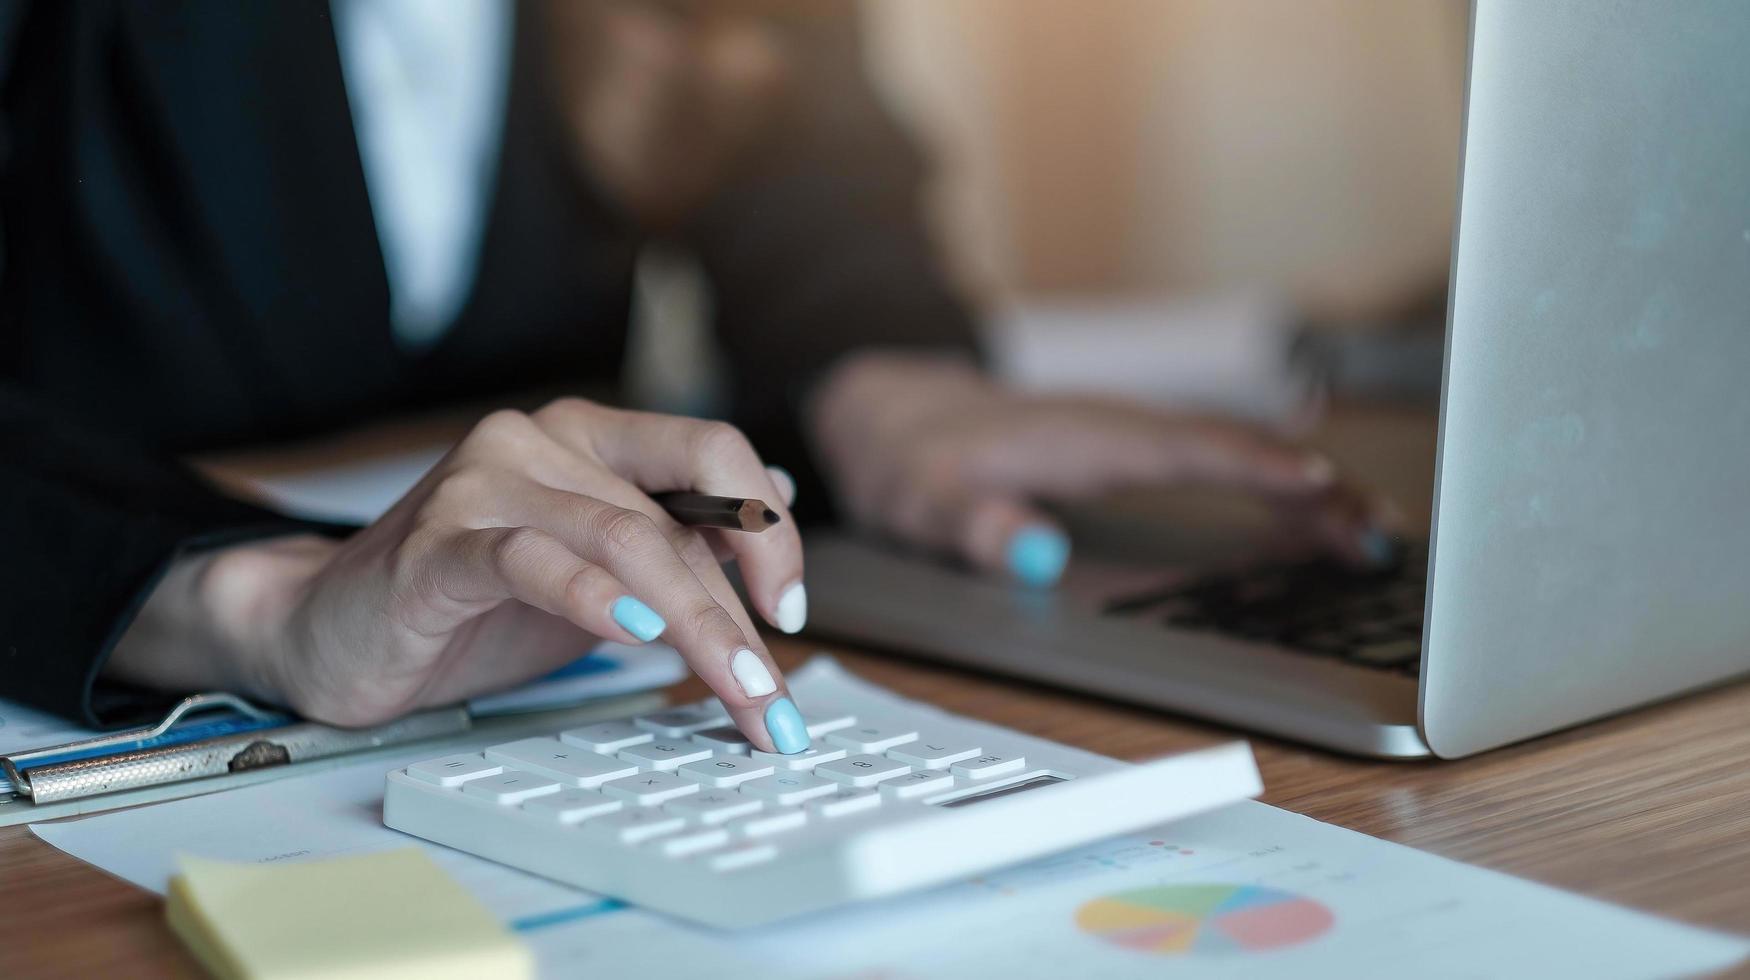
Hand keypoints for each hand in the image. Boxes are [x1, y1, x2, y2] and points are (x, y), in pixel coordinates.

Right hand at [105, 400, 812, 752]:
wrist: (328, 627)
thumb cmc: (468, 602)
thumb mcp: (592, 570)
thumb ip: (672, 538)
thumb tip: (775, 506)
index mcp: (590, 438)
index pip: (712, 453)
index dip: (770, 529)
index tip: (793, 613)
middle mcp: (542, 441)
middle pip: (674, 520)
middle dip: (740, 618)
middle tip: (773, 697)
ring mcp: (487, 485)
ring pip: (624, 540)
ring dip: (696, 626)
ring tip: (738, 688)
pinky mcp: (437, 545)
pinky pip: (530, 561)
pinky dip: (593, 596)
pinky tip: (638, 634)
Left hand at [808, 352, 1394, 585]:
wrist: (890, 411)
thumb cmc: (910, 460)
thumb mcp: (921, 501)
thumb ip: (971, 525)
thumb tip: (1028, 550)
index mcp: (1078, 436)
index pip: (1180, 446)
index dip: (1250, 464)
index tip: (1320, 486)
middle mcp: (1117, 425)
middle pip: (1232, 448)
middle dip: (1311, 485)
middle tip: (1382, 534)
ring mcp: (1130, 432)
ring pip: (1235, 451)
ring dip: (1308, 486)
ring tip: (1376, 531)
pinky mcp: (1132, 447)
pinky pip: (1218, 458)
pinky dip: (1274, 481)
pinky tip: (1315, 510)